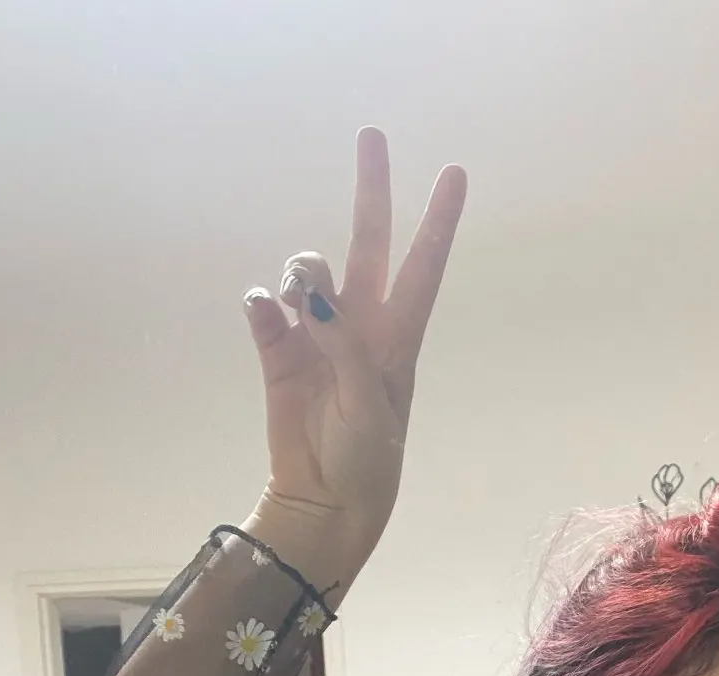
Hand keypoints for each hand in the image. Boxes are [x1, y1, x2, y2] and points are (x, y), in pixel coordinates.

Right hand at [240, 128, 466, 587]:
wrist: (324, 498)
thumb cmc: (366, 459)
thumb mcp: (369, 404)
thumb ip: (343, 345)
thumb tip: (306, 297)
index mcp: (399, 338)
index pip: (422, 266)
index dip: (438, 221)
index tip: (455, 173)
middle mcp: (360, 325)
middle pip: (367, 241)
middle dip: (371, 190)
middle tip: (372, 134)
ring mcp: (318, 334)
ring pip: (309, 271)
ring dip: (302, 272)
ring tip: (299, 304)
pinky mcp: (279, 351)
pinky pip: (267, 309)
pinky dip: (263, 306)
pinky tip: (265, 315)